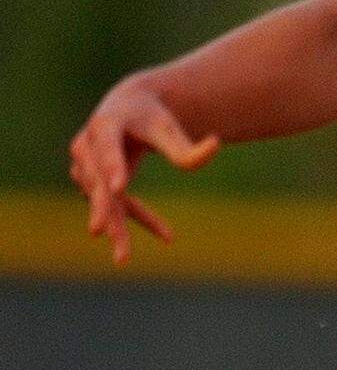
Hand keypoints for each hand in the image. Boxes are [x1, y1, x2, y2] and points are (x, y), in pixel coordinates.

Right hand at [68, 82, 220, 265]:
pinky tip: (168, 236)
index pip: (108, 147)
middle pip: (98, 182)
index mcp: (106, 125)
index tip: (119, 188)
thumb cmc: (149, 117)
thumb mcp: (167, 128)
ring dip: (116, 226)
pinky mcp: (93, 185)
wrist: (127, 111)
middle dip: (101, 208)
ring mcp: (86, 168)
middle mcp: (87, 146)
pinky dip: (141, 218)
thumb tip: (216, 145)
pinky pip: (118, 207)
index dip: (113, 167)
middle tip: (99, 232)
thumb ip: (185, 146)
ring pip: (104, 201)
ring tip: (123, 257)